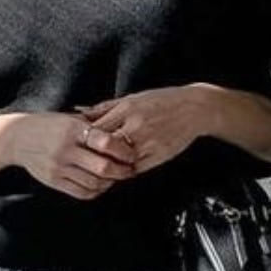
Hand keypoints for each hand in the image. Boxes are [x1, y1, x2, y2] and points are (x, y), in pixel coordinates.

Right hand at [0, 110, 136, 199]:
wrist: (17, 138)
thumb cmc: (48, 125)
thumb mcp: (69, 119)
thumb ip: (93, 126)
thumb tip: (124, 132)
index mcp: (72, 129)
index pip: (105, 142)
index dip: (123, 151)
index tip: (132, 154)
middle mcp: (66, 149)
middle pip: (102, 167)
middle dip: (121, 171)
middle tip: (130, 170)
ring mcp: (58, 167)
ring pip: (94, 183)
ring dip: (110, 183)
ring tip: (116, 177)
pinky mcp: (54, 181)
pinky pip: (81, 192)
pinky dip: (96, 191)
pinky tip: (101, 185)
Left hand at [78, 84, 218, 173]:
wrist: (194, 109)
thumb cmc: (161, 101)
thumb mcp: (132, 98)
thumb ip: (105, 107)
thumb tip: (80, 112)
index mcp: (127, 109)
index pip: (96, 128)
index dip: (83, 138)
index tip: (76, 143)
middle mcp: (136, 126)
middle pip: (105, 147)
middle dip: (92, 155)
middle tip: (82, 161)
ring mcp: (148, 142)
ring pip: (118, 162)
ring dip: (107, 167)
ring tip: (96, 169)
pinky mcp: (158, 156)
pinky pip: (134, 169)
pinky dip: (123, 171)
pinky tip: (116, 171)